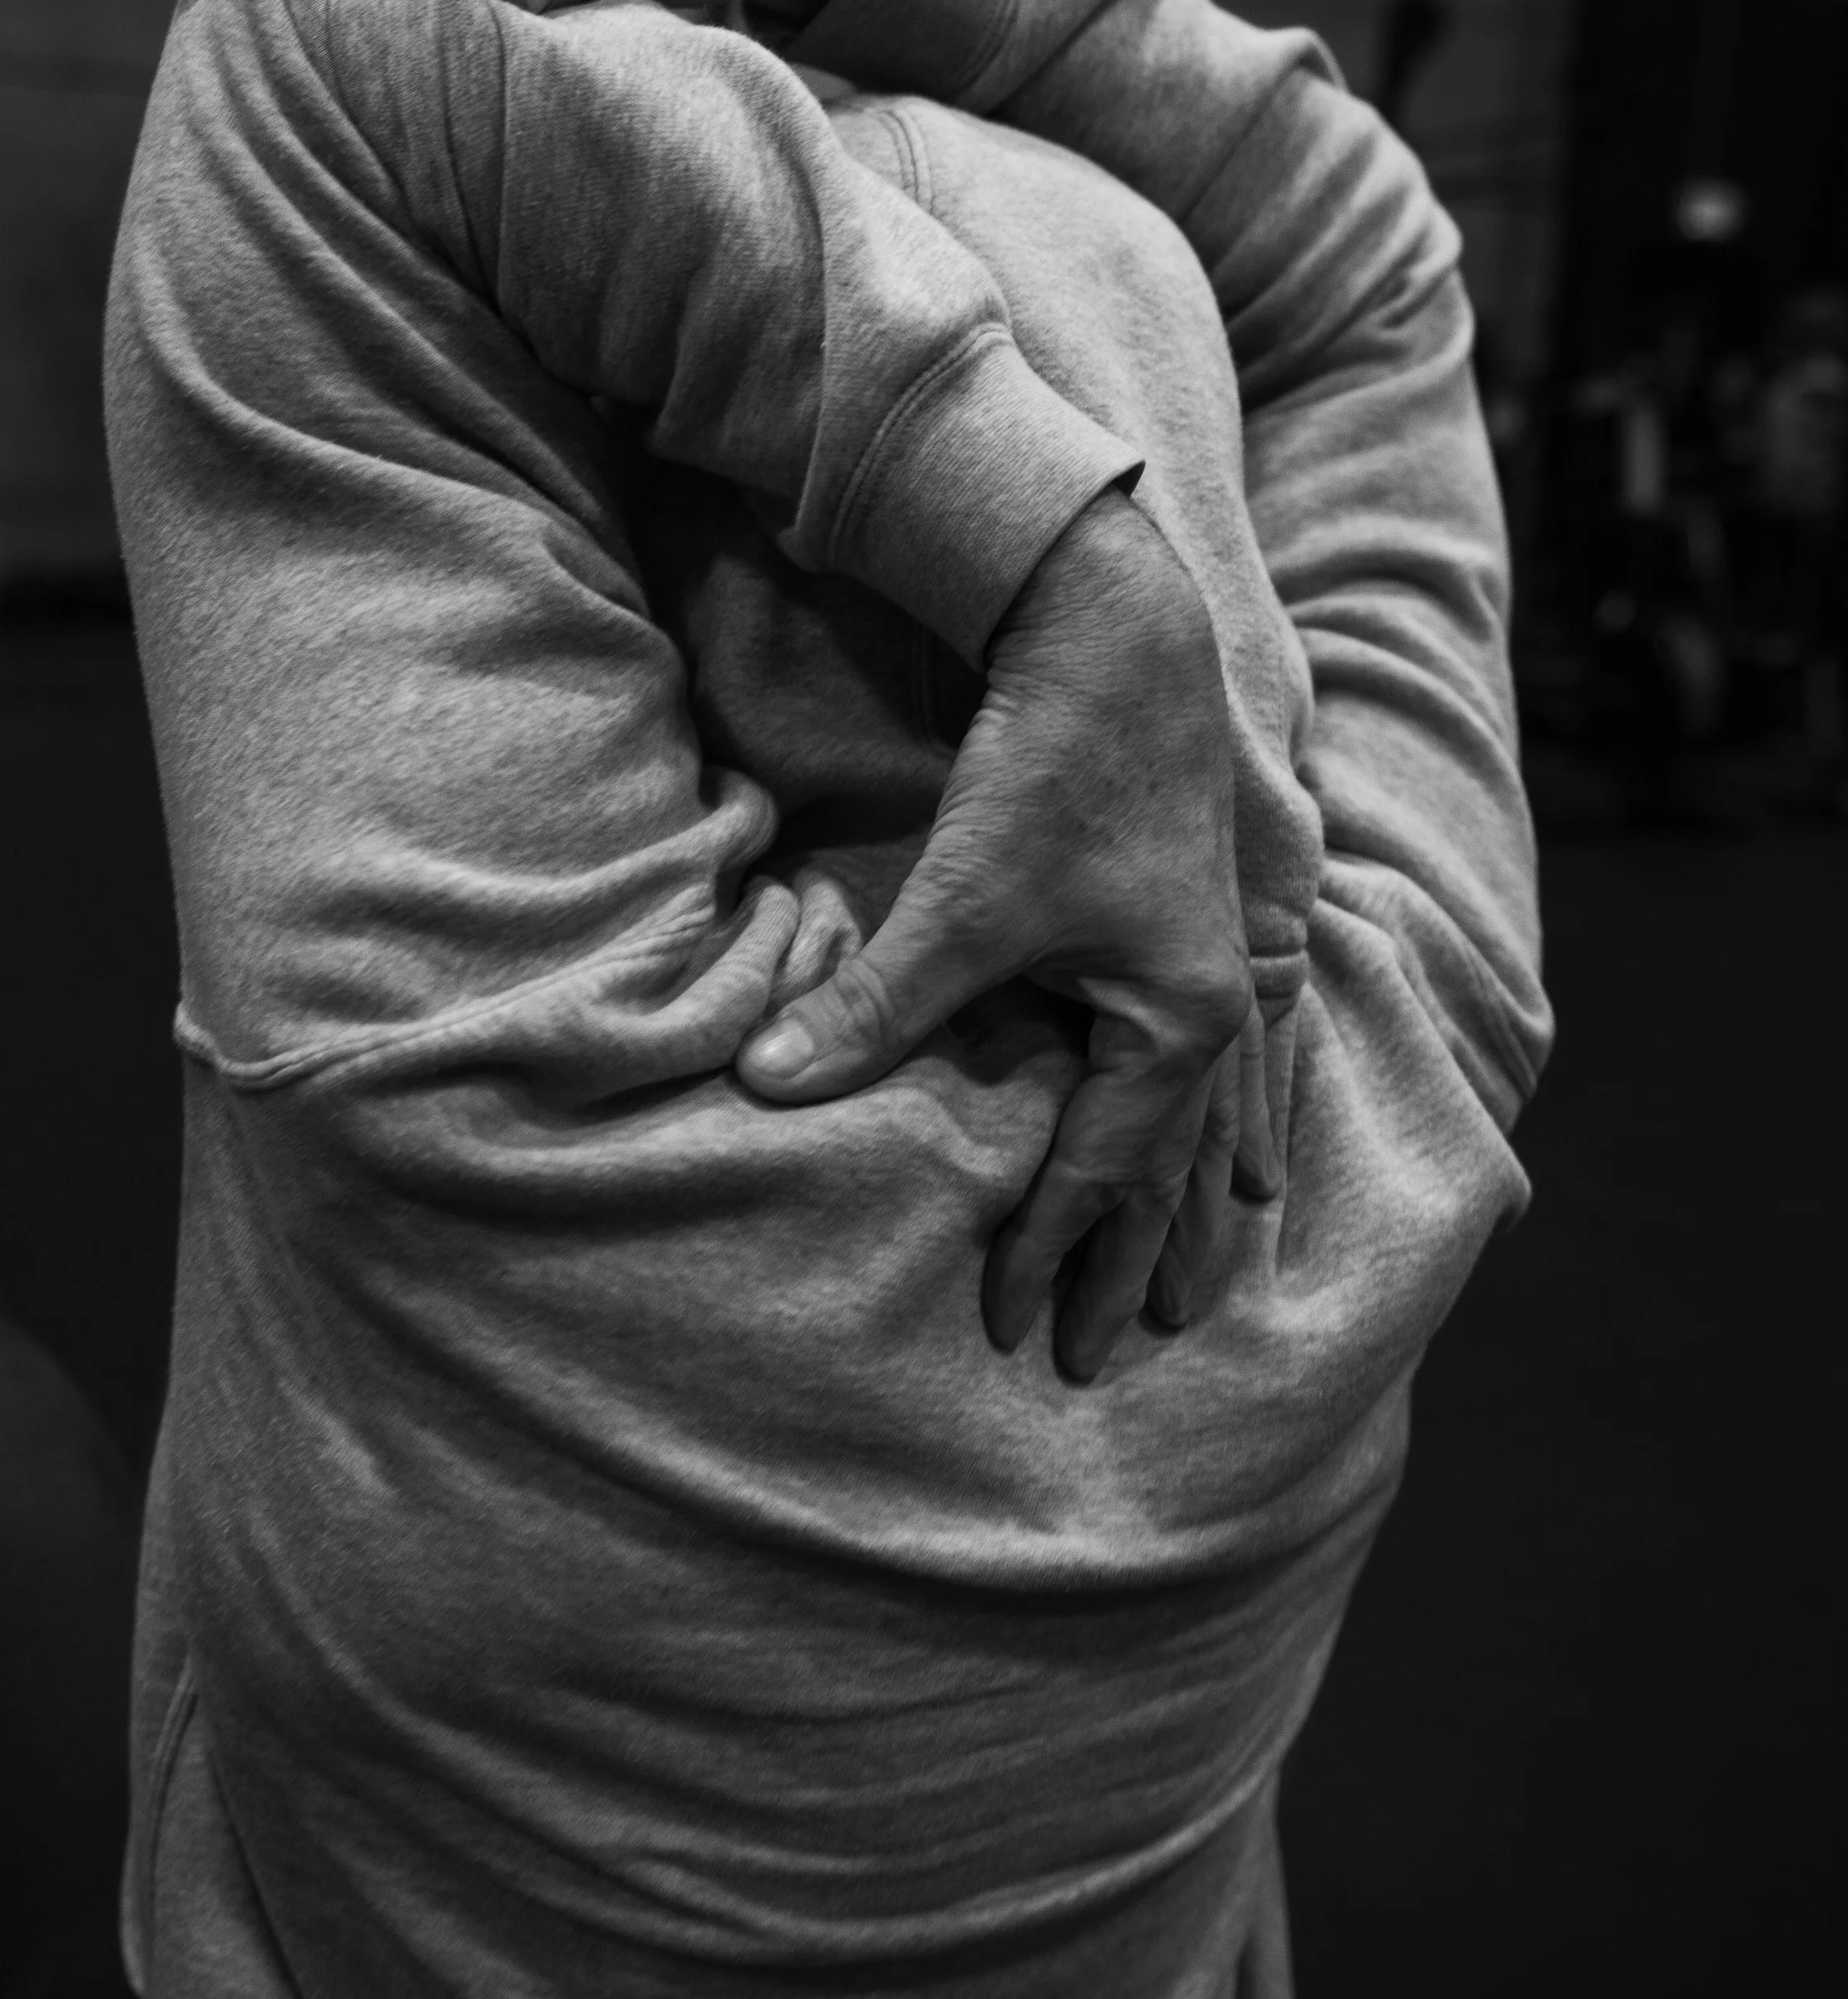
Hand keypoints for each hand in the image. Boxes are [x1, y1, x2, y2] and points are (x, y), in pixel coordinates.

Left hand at [736, 491, 1279, 1382]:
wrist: (1119, 639)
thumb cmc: (1053, 770)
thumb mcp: (962, 901)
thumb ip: (875, 1005)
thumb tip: (767, 1087)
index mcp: (1177, 1021)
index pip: (1102, 1171)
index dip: (1050, 1252)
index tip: (1011, 1330)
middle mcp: (1214, 1008)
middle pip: (1174, 1170)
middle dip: (1138, 1267)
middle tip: (1107, 1359)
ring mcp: (1215, 967)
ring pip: (1208, 1124)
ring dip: (1189, 1212)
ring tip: (1188, 1294)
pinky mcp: (1196, 927)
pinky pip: (1219, 1067)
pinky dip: (1216, 1131)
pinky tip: (1231, 1163)